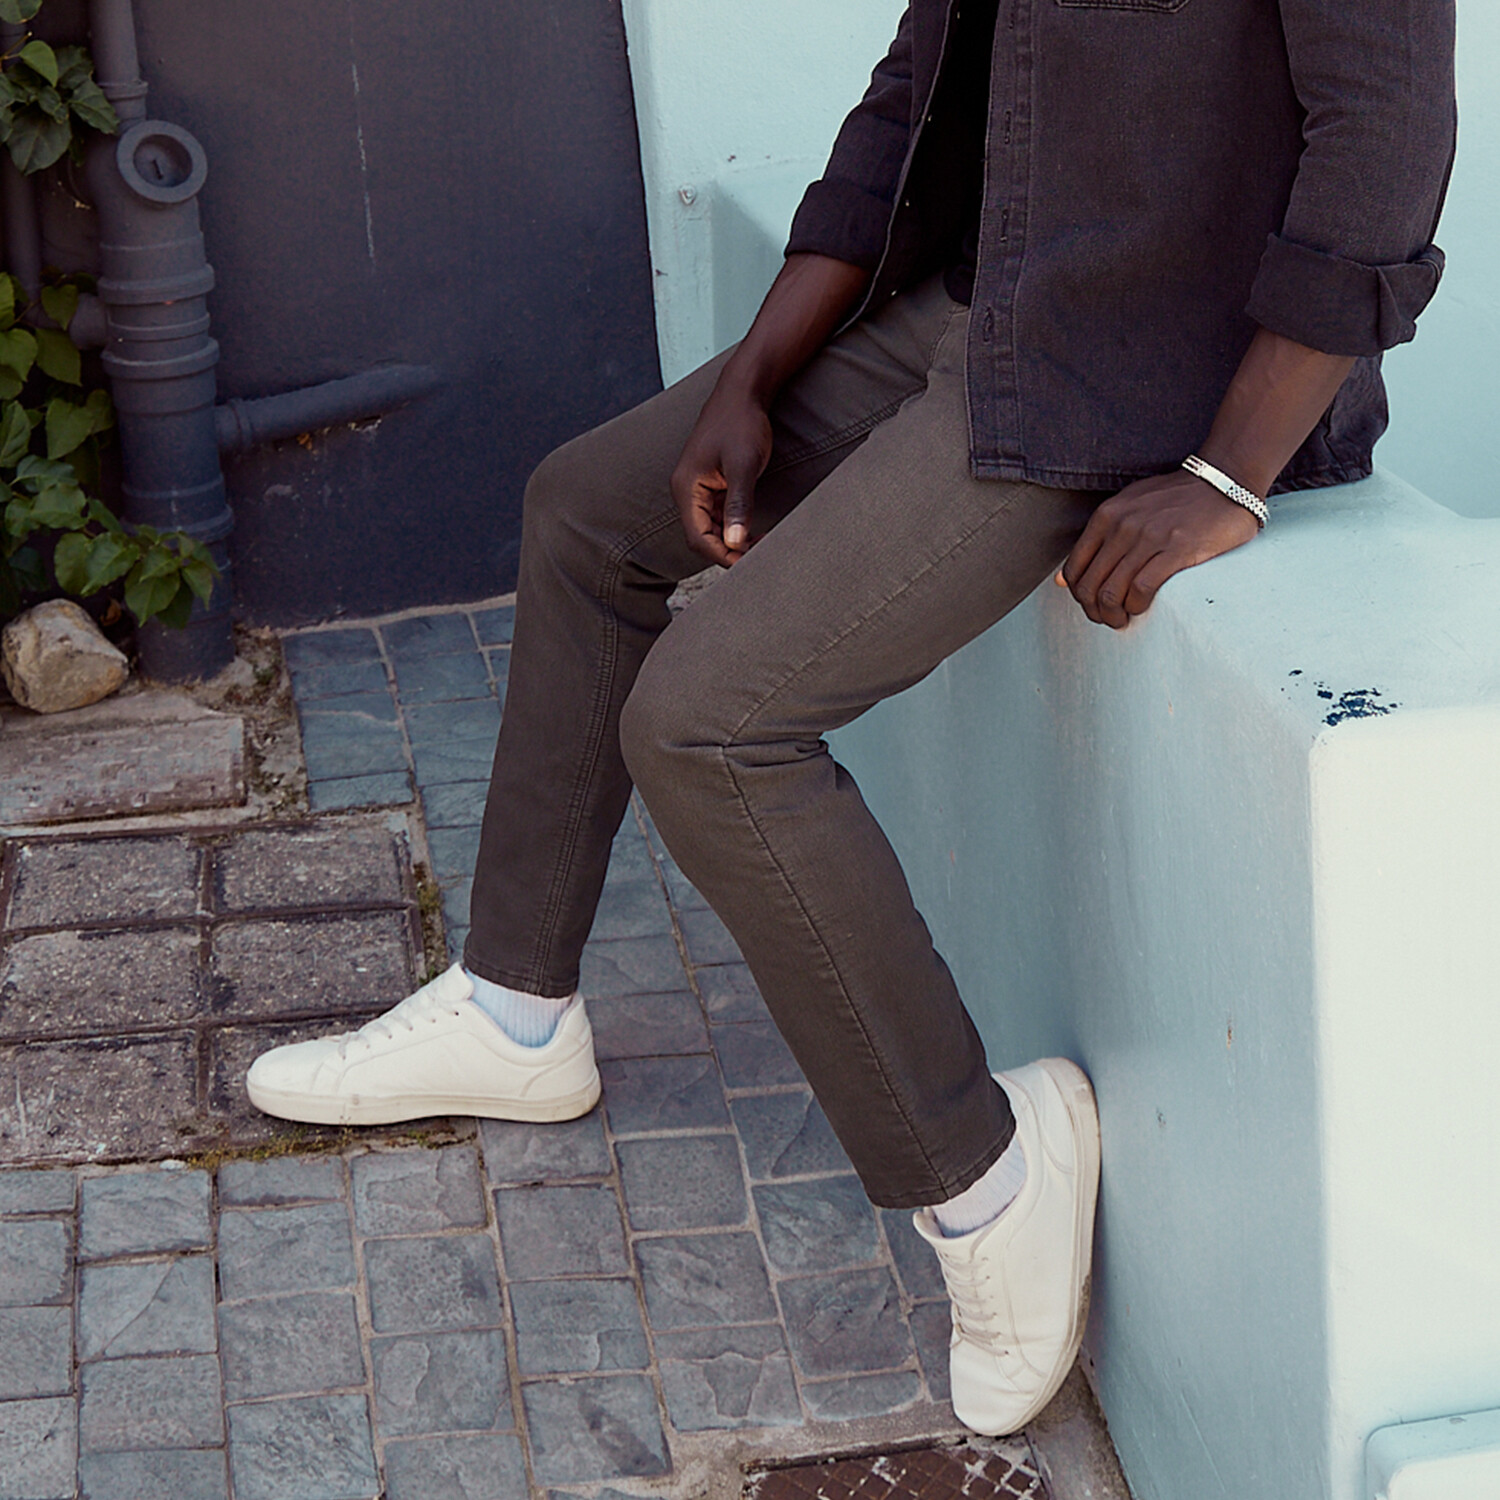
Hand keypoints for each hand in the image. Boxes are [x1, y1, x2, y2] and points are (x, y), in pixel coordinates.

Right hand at [668, 253, 869, 568]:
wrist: (744, 392)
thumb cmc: (742, 423)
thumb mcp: (744, 465)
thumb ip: (739, 505)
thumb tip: (735, 544)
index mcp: (686, 488)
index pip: (699, 538)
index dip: (723, 556)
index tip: (749, 566)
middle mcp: (687, 491)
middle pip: (704, 537)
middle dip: (729, 552)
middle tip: (760, 561)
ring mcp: (699, 489)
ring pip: (713, 528)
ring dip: (735, 541)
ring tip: (763, 547)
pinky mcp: (713, 485)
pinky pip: (721, 516)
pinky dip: (737, 527)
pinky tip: (758, 532)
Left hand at [1057, 470, 1259, 628]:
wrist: (1225, 480)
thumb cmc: (1176, 499)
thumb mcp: (1128, 508)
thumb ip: (1096, 541)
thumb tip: (1062, 581)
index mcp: (1107, 516)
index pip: (1074, 569)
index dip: (1079, 596)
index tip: (1093, 605)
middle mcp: (1122, 526)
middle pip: (1090, 586)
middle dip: (1094, 612)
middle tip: (1108, 619)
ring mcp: (1149, 537)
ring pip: (1111, 592)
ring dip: (1113, 615)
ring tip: (1123, 619)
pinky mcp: (1177, 549)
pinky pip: (1141, 589)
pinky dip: (1136, 606)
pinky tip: (1142, 607)